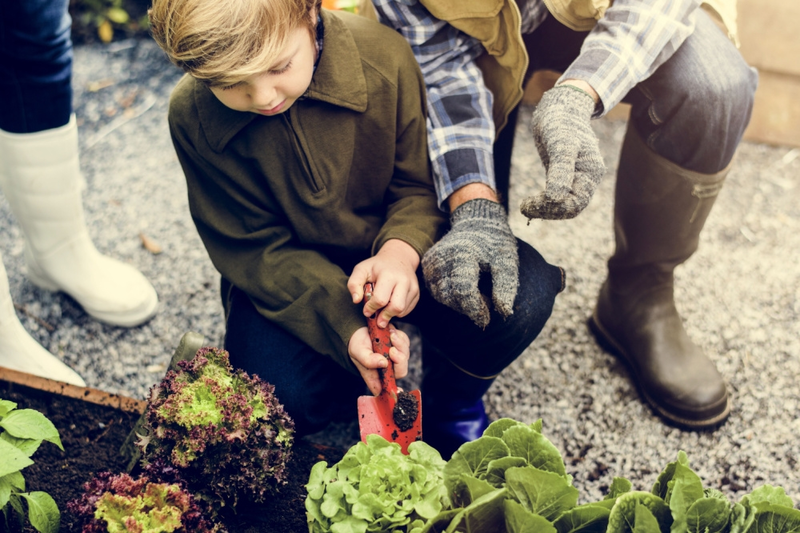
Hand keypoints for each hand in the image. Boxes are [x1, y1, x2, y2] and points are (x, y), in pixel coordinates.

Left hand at [347, 239, 419, 327]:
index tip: (366, 311)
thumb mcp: (361, 269)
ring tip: (382, 310)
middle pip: (396, 307)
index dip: (371, 308)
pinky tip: (390, 306)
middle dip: (385, 316)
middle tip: (377, 319)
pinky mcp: (417, 293)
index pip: (381, 299)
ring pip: (402, 310)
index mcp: (388, 274)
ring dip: (391, 314)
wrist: (398, 257)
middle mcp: (403, 280)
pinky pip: (407, 310)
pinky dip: (398, 312)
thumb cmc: (377, 266)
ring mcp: (413, 287)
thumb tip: (356, 300)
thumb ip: (354, 284)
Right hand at [348, 325, 409, 394]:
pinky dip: (400, 337)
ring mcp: (396, 358)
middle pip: (402, 369)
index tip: (390, 368)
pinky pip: (406, 343)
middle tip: (391, 350)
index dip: (394, 383)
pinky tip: (391, 333)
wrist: (360, 332)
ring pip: (405, 354)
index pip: (391, 385)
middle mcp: (389, 369)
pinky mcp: (400, 346)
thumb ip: (368, 360)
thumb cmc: (358, 347)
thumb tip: (383, 363)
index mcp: (379, 377)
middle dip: (399, 359)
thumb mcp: (358, 353)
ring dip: (400, 345)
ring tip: (390, 336)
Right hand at [422, 198, 518, 327]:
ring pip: (441, 296)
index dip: (476, 309)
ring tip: (476, 297)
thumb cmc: (494, 241)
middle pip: (450, 296)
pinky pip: (435, 290)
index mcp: (463, 255)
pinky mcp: (427, 265)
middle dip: (468, 308)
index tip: (488, 318)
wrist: (476, 221)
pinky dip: (449, 296)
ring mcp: (432, 262)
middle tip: (485, 306)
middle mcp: (442, 258)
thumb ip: (506, 286)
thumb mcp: (507, 261)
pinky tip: (465, 291)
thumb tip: (503, 312)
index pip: (464, 291)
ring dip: (458, 304)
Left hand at [522, 83, 605, 219]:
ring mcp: (576, 178)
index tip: (533, 203)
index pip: (576, 203)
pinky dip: (544, 203)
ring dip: (545, 209)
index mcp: (591, 173)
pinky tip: (530, 201)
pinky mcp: (563, 176)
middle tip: (525, 207)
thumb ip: (560, 171)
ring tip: (525, 205)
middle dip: (548, 211)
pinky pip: (557, 197)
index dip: (555, 208)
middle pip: (570, 208)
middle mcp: (586, 178)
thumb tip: (556, 198)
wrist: (558, 108)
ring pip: (563, 205)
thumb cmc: (560, 123)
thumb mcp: (560, 145)